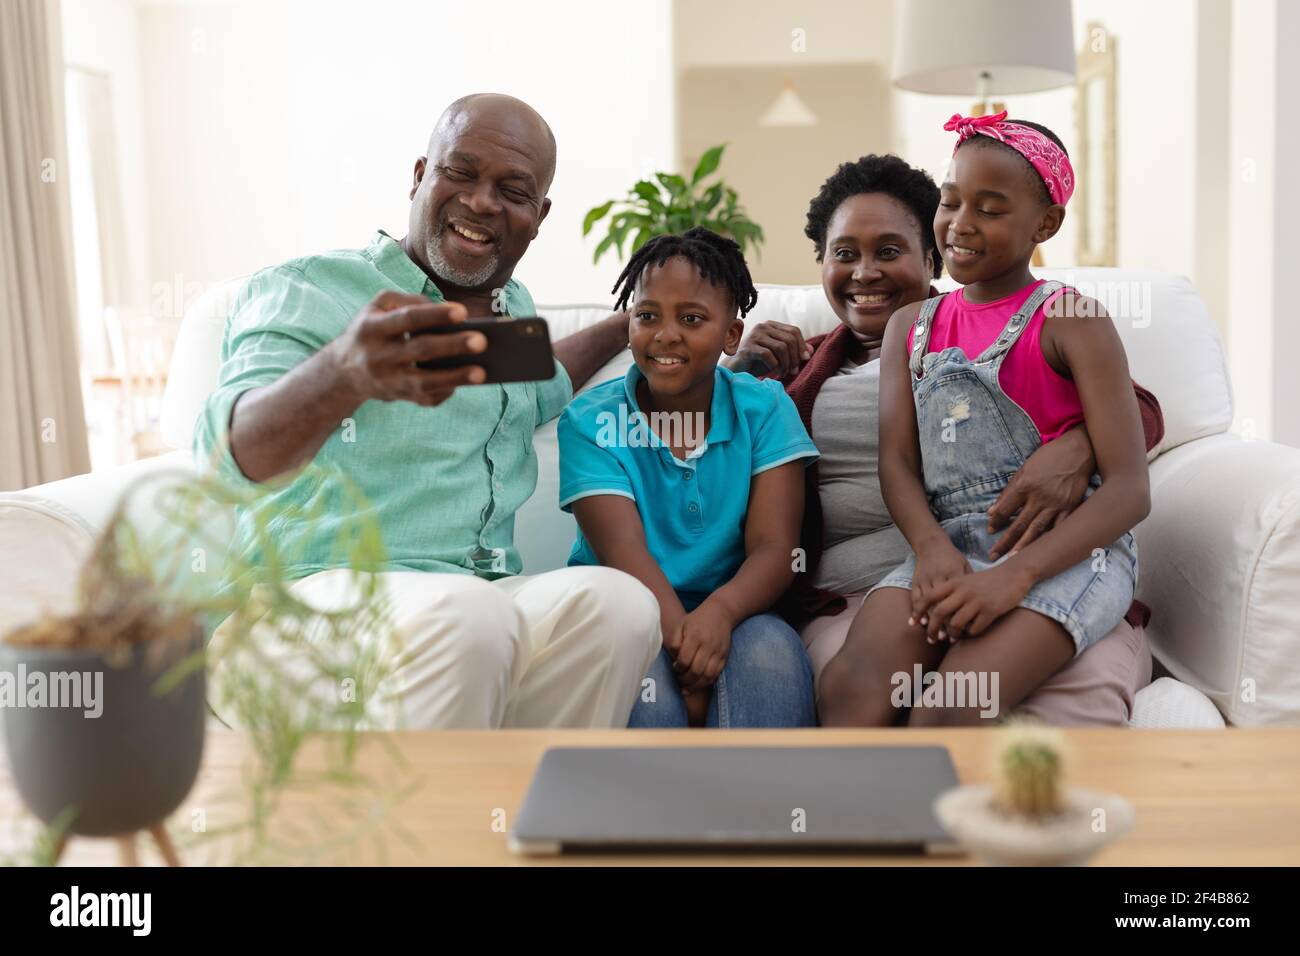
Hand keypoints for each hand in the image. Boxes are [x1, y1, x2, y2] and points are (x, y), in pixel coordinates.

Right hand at [329, 291, 487, 407]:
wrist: (343, 371)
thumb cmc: (371, 330)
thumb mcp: (377, 307)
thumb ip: (409, 301)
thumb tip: (445, 308)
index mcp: (372, 328)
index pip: (407, 319)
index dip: (435, 315)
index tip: (462, 312)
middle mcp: (378, 356)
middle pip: (420, 351)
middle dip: (452, 346)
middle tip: (482, 341)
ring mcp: (389, 381)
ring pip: (424, 382)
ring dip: (455, 378)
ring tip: (482, 372)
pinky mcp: (399, 397)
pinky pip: (427, 397)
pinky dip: (447, 390)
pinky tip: (465, 381)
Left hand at [671, 602, 733, 691]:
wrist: (721, 613)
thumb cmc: (697, 620)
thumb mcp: (681, 625)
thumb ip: (674, 641)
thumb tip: (675, 660)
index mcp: (695, 636)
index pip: (685, 659)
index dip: (678, 668)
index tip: (675, 668)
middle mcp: (708, 645)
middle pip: (696, 670)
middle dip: (685, 679)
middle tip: (679, 679)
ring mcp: (718, 652)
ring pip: (707, 676)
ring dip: (696, 685)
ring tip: (687, 686)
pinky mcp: (725, 657)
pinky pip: (716, 675)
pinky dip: (706, 682)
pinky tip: (698, 683)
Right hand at [727, 321, 810, 378]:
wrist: (737, 369)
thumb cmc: (758, 361)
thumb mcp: (779, 356)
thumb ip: (794, 351)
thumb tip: (811, 351)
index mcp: (771, 325)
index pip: (794, 331)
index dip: (802, 345)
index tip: (804, 360)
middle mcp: (763, 327)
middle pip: (789, 339)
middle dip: (795, 357)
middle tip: (793, 371)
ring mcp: (754, 336)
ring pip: (781, 347)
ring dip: (786, 363)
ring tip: (784, 373)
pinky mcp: (748, 348)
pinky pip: (768, 355)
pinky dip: (774, 365)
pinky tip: (773, 371)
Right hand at [909, 539, 969, 636]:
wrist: (932, 544)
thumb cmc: (953, 558)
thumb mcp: (965, 567)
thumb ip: (970, 585)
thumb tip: (980, 606)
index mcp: (954, 575)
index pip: (956, 601)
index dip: (957, 617)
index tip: (959, 632)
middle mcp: (938, 577)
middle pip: (940, 605)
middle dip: (941, 625)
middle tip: (944, 639)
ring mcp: (926, 579)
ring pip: (926, 604)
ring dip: (928, 622)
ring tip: (931, 637)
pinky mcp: (916, 580)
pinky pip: (915, 598)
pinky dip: (915, 611)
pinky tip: (916, 623)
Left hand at [922, 563, 1033, 639]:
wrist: (1013, 574)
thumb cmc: (986, 580)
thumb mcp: (965, 581)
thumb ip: (950, 592)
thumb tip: (934, 612)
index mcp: (954, 583)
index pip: (929, 597)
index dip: (918, 611)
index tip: (913, 623)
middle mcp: (963, 591)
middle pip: (939, 613)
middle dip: (932, 629)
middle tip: (931, 639)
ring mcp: (977, 601)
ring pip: (956, 624)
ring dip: (952, 634)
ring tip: (953, 637)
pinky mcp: (991, 610)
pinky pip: (975, 629)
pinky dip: (970, 634)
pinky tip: (971, 632)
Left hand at [987, 425, 1093, 558]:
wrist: (1078, 451)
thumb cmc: (1048, 458)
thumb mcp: (1023, 469)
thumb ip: (1008, 491)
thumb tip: (991, 511)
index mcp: (1024, 485)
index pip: (1004, 509)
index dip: (995, 521)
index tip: (990, 530)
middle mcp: (1039, 497)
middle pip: (1018, 524)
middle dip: (1004, 541)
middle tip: (992, 554)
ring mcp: (1056, 504)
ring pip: (1037, 530)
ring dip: (1023, 546)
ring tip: (1011, 559)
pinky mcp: (1070, 508)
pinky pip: (1058, 528)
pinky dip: (1048, 540)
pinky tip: (1041, 551)